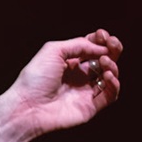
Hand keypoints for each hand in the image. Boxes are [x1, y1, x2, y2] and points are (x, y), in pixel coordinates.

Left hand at [0, 28, 123, 141]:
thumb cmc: (35, 78)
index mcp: (68, 62)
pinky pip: (110, 95)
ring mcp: (85, 92)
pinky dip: (114, 84)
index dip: (100, 41)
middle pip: (104, 61)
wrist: (27, 106)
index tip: (103, 35)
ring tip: (104, 61)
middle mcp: (79, 76)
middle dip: (112, 50)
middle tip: (113, 44)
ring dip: (112, 66)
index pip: (91, 48)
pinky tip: (107, 76)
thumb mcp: (54, 51)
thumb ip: (79, 45)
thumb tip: (101, 47)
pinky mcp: (90, 107)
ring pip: (110, 77)